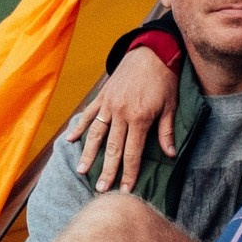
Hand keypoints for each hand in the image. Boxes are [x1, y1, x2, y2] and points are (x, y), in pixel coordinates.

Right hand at [64, 44, 178, 192]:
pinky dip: (79, 127)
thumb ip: (166, 131)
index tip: (125, 190)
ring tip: (82, 171)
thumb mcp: (171, 105)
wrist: (151, 51)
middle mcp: (121, 113)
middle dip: (107, 171)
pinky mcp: (103, 96)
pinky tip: (70, 140)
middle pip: (112, 148)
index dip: (129, 173)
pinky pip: (89, 114)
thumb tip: (170, 155)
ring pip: (96, 134)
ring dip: (88, 154)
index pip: (132, 152)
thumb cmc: (164, 79)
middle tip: (101, 189)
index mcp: (140, 118)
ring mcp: (109, 104)